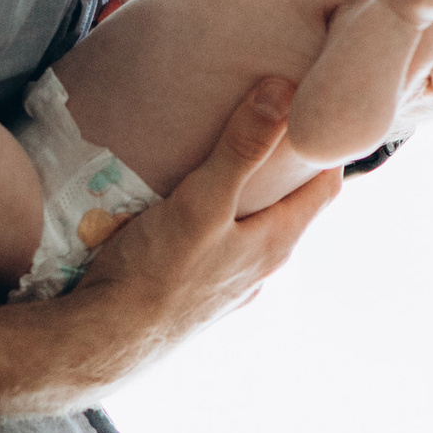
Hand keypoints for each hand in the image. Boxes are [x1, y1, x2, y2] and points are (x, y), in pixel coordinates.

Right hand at [66, 79, 339, 360]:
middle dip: (284, 166)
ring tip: (224, 154)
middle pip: (289, 206)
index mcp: (275, 244)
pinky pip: (215, 246)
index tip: (320, 108)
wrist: (103, 340)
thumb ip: (241, 149)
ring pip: (250, 228)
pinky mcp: (194, 292)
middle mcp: (260, 268)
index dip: (328, 148)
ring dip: (245, 195)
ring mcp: (228, 285)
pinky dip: (213, 220)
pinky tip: (184, 207)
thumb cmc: (155, 275)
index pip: (325, 187)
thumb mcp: (201, 202)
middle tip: (270, 118)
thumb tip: (284, 91)